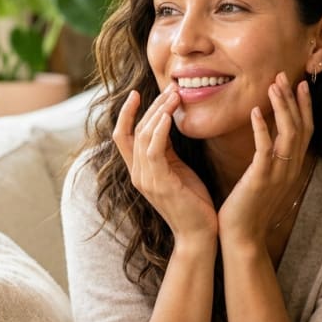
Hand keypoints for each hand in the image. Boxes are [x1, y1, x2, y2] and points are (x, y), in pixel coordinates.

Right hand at [113, 85, 217, 241]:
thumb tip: (167, 123)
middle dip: (152, 106)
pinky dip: (160, 129)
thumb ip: (167, 150)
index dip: (126, 113)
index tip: (137, 93)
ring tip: (175, 95)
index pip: (122, 136)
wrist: (199, 234)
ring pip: (143, 136)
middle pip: (134, 130)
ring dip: (159, 112)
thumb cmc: (192, 202)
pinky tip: (170, 116)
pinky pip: (153, 149)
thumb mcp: (177, 170)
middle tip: (171, 88)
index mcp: (139, 171)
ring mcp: (146, 179)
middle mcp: (137, 174)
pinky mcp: (159, 183)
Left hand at [218, 72, 313, 246]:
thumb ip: (270, 160)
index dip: (305, 106)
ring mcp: (278, 174)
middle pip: (300, 126)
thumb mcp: (264, 180)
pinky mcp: (261, 179)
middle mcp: (291, 169)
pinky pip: (265, 149)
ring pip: (288, 133)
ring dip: (281, 107)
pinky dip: (261, 129)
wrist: (243, 237)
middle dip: (293, 98)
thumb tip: (267, 140)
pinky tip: (253, 112)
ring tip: (273, 85)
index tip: (300, 84)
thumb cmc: (249, 209)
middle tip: (284, 75)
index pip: (306, 131)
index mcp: (292, 168)